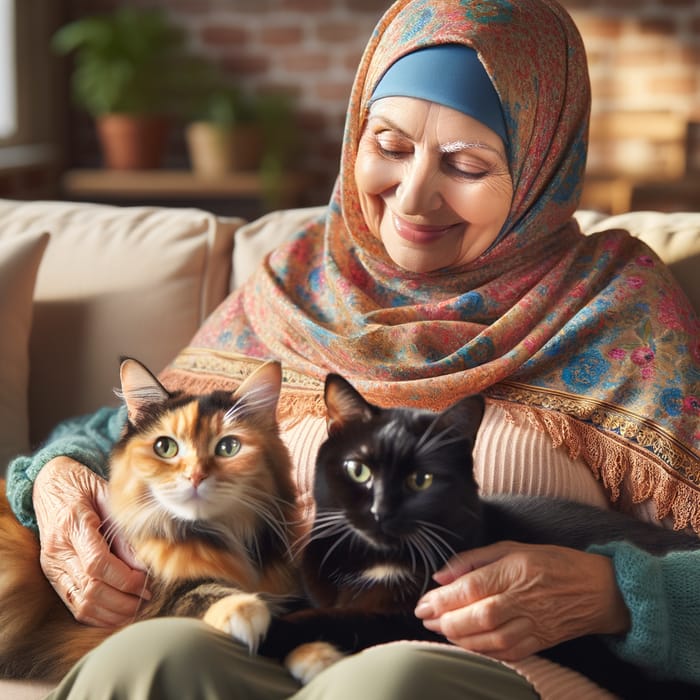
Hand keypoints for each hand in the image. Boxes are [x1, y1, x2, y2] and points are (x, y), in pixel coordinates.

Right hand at [33, 457, 149, 626]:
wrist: (51, 484)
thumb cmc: (84, 486)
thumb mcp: (108, 497)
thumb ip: (123, 531)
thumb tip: (143, 564)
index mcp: (73, 524)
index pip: (97, 563)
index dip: (125, 579)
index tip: (146, 583)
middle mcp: (58, 550)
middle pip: (91, 589)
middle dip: (123, 600)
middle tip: (147, 598)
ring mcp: (53, 566)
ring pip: (82, 603)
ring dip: (113, 612)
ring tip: (137, 607)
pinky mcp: (53, 575)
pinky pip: (73, 605)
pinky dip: (97, 615)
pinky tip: (118, 613)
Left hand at [414, 541, 629, 660]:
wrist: (599, 590)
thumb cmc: (552, 562)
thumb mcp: (512, 548)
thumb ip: (473, 560)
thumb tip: (441, 575)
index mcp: (515, 570)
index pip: (471, 588)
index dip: (442, 599)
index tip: (422, 603)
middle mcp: (523, 598)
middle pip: (477, 616)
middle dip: (445, 620)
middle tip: (425, 618)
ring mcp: (533, 623)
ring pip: (489, 639)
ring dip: (459, 638)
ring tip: (440, 630)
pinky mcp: (540, 642)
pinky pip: (506, 653)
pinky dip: (482, 652)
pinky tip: (466, 645)